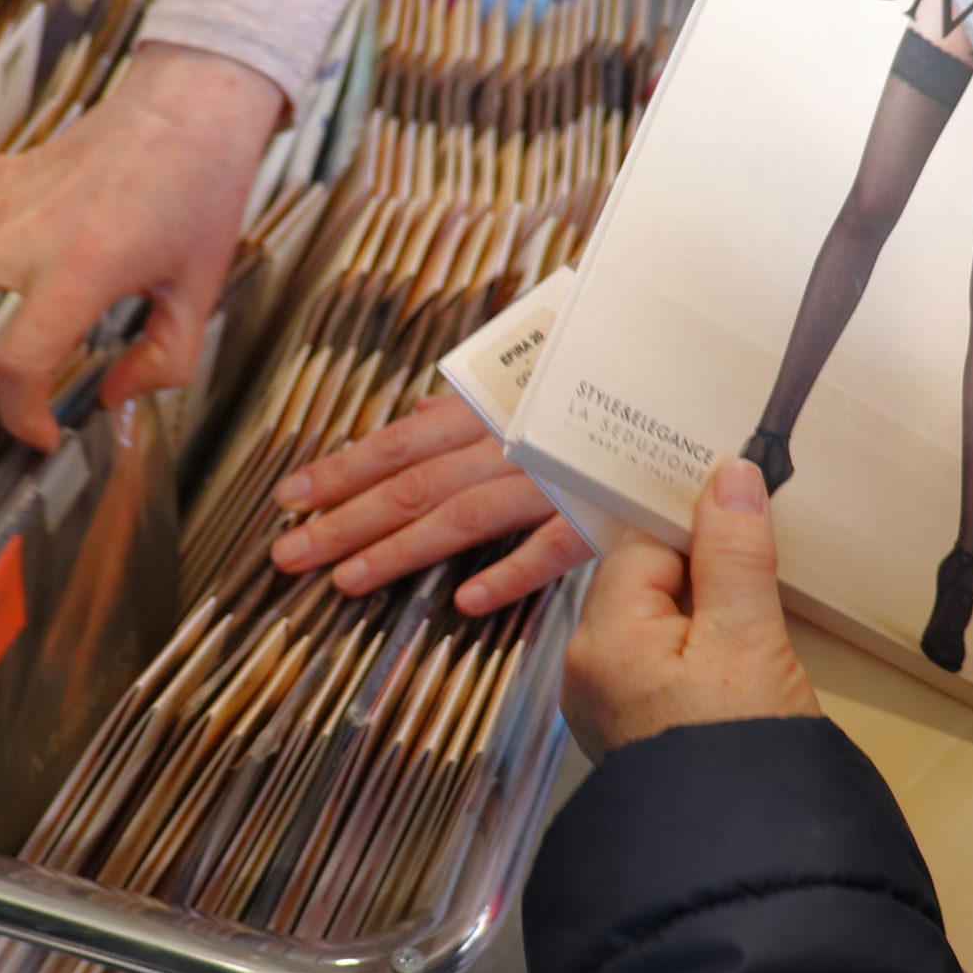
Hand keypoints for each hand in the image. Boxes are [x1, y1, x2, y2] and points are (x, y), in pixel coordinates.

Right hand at [0, 44, 284, 447]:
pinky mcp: (7, 165)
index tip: (38, 433)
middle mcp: (32, 231)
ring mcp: (11, 193)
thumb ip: (162, 362)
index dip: (22, 413)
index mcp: (82, 271)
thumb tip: (116, 396)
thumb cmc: (202, 193)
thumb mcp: (200, 294)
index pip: (23, 359)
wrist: (195, 107)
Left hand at [270, 396, 593, 615]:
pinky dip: (509, 572)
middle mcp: (508, 438)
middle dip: (342, 521)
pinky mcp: (600, 510)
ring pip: (462, 516)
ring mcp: (552, 475)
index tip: (289, 497)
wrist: (685, 370)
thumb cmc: (601, 373)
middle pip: (411, 485)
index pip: (397, 442)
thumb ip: (474, 405)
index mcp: (488, 405)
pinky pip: (551, 547)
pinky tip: (465, 602)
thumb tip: (418, 417)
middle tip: (287, 556)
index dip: (341, 469)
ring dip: (398, 550)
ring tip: (345, 581)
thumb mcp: (530, 374)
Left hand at [560, 459, 820, 761]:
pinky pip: (660, 667)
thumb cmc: (743, 755)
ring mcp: (607, 708)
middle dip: (702, 572)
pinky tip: (740, 669)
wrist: (747, 864)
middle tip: (762, 571)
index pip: (643, 546)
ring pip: (655, 625)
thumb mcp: (750, 639)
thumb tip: (729, 477)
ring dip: (705, 614)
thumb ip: (735, 553)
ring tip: (758, 623)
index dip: (698, 527)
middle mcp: (587, 671)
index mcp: (601, 639)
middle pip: (645, 584)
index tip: (748, 516)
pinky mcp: (636, 735)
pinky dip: (698, 655)